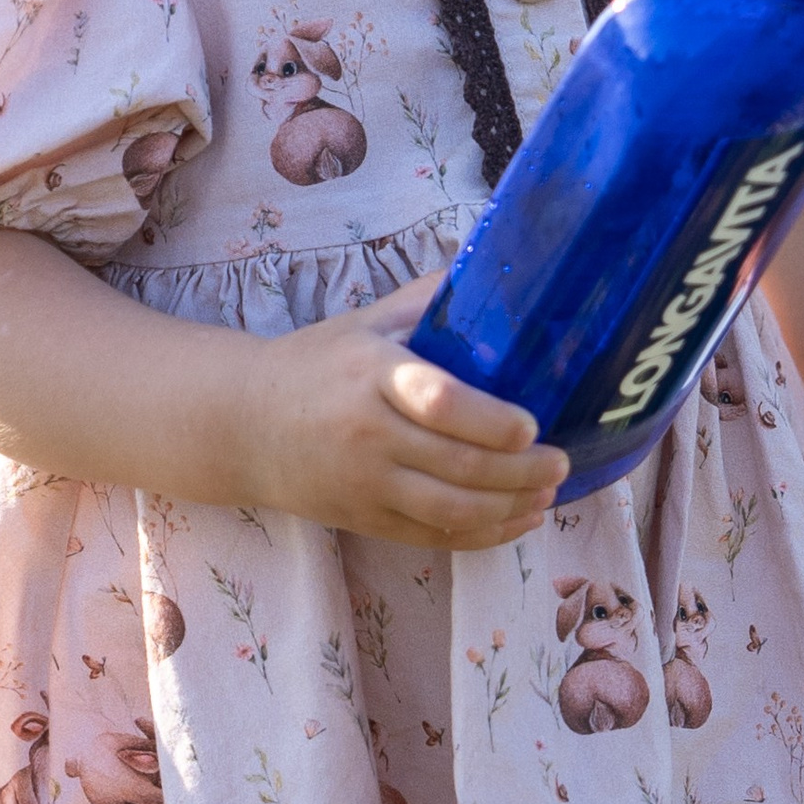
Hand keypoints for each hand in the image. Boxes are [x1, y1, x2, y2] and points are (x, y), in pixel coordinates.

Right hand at [225, 277, 567, 546]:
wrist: (242, 425)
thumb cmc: (316, 364)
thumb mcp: (366, 322)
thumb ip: (428, 300)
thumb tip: (494, 266)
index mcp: (374, 374)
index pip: (438, 401)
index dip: (492, 420)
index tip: (532, 424)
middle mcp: (369, 433)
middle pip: (459, 466)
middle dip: (523, 471)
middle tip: (561, 461)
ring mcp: (365, 484)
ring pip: (452, 510)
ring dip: (510, 507)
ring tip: (549, 494)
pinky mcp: (364, 519)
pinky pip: (434, 537)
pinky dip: (483, 536)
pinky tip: (517, 521)